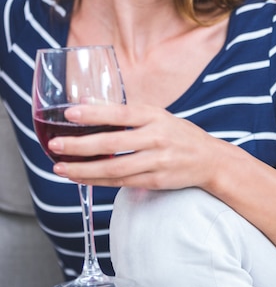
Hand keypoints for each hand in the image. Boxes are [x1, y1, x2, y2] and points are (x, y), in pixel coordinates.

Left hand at [50, 103, 221, 189]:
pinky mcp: (155, 181)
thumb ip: (126, 112)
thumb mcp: (157, 115)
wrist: (209, 160)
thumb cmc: (178, 134)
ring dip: (83, 169)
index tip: (70, 113)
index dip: (95, 113)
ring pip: (114, 169)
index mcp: (155, 116)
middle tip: (55, 145)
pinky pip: (120, 183)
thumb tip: (88, 104)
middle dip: (80, 145)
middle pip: (113, 144)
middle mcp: (156, 138)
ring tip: (60, 167)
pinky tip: (79, 177)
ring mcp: (156, 162)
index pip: (121, 113)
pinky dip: (97, 181)